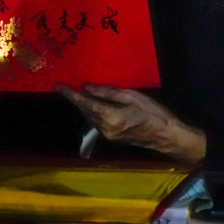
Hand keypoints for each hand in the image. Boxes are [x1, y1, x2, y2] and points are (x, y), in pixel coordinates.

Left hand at [56, 84, 205, 162]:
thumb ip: (108, 93)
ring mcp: (107, 135)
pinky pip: (97, 121)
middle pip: (85, 111)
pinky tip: (92, 102)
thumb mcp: (131, 96)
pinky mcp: (111, 137)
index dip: (70, 94)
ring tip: (75, 91)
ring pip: (90, 117)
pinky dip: (92, 111)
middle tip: (64, 85)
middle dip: (75, 98)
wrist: (166, 135)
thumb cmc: (153, 113)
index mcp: (110, 117)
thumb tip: (87, 88)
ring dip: (83, 105)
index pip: (84, 103)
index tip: (57, 85)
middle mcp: (104, 129)